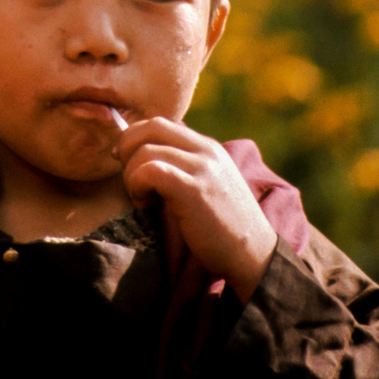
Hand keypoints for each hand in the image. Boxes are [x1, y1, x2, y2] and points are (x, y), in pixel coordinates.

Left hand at [118, 118, 277, 301]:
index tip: (124, 161)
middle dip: (127, 149)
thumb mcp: (206, 184)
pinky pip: (151, 171)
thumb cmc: (222, 226)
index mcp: (207, 147)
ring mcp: (203, 168)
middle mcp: (206, 150)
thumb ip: (182, 166)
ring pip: (145, 150)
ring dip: (131, 176)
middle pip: (150, 127)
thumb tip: (139, 155)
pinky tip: (146, 206)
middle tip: (130, 180)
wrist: (254, 255)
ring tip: (143, 199)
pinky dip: (137, 186)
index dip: (133, 138)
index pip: (159, 123)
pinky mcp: (195, 189)